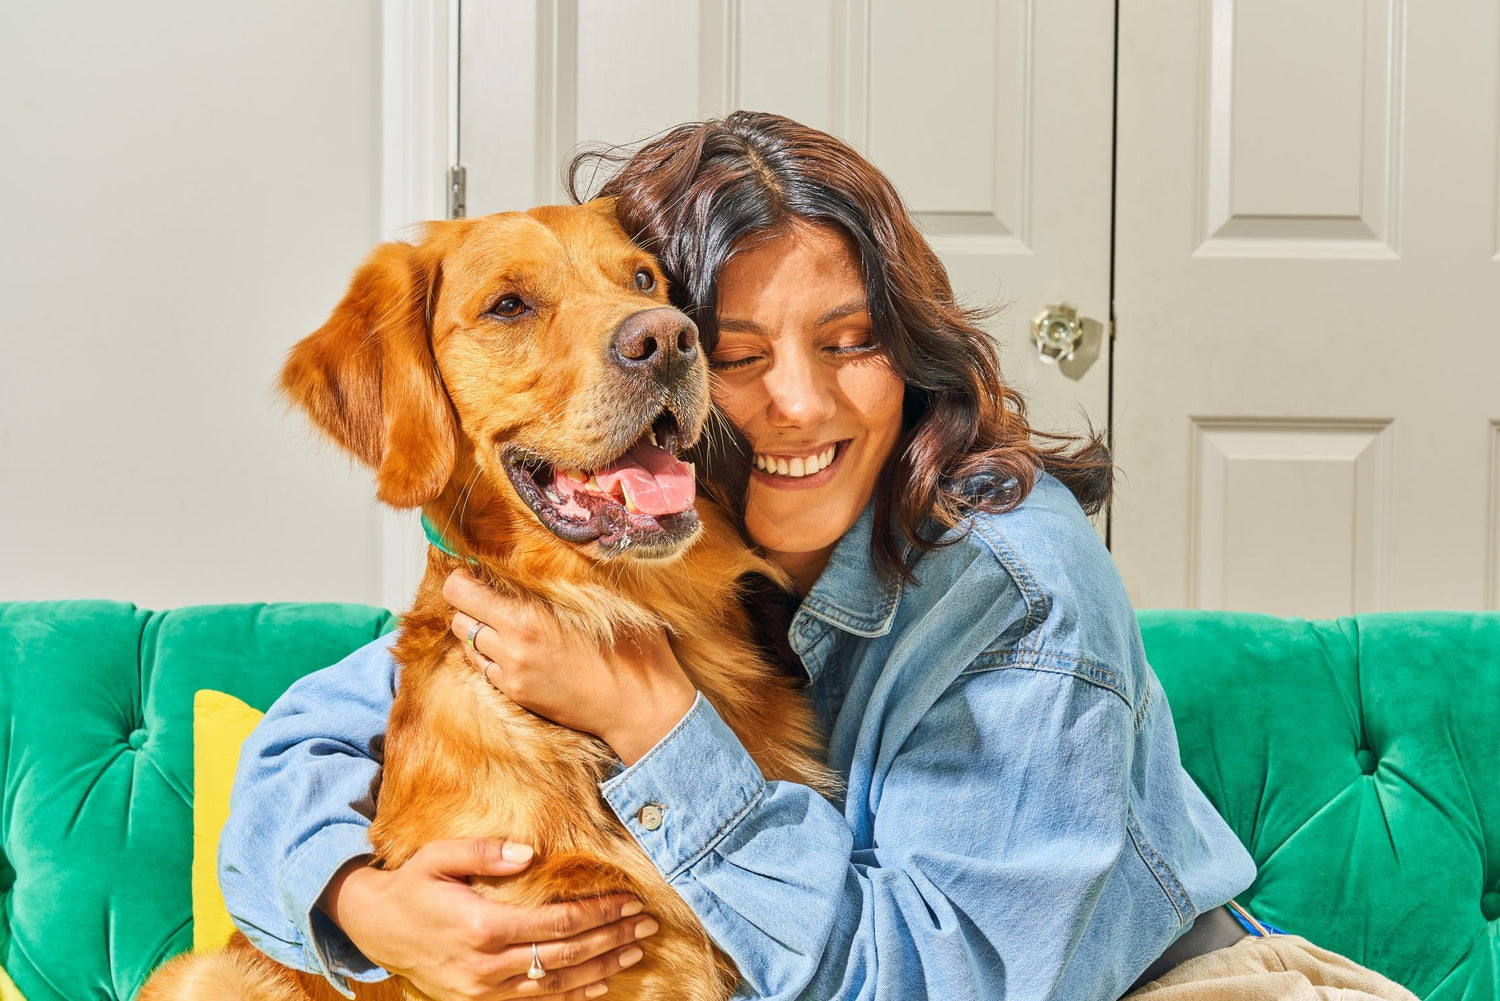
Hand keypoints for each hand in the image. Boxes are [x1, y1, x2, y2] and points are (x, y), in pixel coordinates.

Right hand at [319, 838, 656, 999]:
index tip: (629, 899)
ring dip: (602, 968)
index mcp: (483, 927)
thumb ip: (483, 852)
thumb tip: (529, 853)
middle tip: (647, 923)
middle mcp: (487, 966)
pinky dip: (573, 995)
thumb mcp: (438, 858)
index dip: (598, 912)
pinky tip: (602, 983)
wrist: (374, 928)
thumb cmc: (412, 885)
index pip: (557, 923)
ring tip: (636, 951)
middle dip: (611, 938)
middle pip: (566, 956)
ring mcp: (484, 991)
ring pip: (557, 985)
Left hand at [444, 570, 696, 764]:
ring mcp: (511, 677)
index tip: (476, 570)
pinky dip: (491, 654)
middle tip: (492, 593)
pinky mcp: (518, 696)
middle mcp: (510, 650)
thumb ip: (564, 575)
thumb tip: (543, 546)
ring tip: (506, 620)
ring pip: (467, 645)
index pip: (461, 592)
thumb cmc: (631, 647)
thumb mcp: (601, 599)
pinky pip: (485, 669)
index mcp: (526, 620)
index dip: (463, 576)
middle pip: (457, 618)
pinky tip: (518, 646)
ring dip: (479, 629)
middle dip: (469, 603)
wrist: (639, 706)